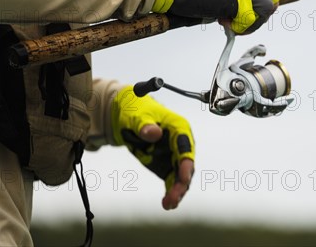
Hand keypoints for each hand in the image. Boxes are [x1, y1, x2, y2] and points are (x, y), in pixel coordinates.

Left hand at [111, 86, 194, 209]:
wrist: (129, 117)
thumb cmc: (137, 111)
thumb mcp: (138, 116)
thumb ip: (145, 125)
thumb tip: (154, 134)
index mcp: (179, 127)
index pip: (185, 146)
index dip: (186, 163)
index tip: (184, 179)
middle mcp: (181, 142)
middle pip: (186, 165)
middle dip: (182, 182)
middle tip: (174, 196)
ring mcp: (174, 155)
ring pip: (181, 176)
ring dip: (177, 190)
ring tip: (169, 204)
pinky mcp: (167, 165)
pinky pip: (172, 180)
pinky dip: (170, 191)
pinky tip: (167, 204)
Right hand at [152, 0, 279, 33]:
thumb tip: (239, 15)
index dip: (264, 3)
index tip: (252, 15)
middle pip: (269, 1)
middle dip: (258, 17)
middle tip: (237, 23)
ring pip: (265, 10)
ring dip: (249, 23)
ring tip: (227, 22)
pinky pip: (252, 18)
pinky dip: (241, 27)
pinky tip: (223, 22)